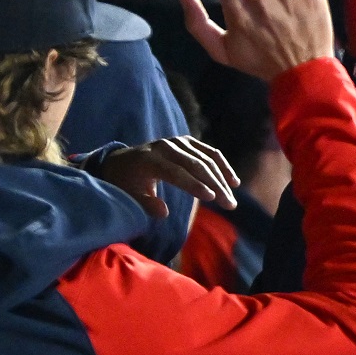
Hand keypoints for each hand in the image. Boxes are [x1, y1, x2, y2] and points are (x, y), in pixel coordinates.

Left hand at [95, 136, 239, 217]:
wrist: (121, 162)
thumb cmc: (125, 184)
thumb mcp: (128, 196)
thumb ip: (145, 204)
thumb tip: (164, 212)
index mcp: (149, 159)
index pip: (176, 172)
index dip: (194, 185)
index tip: (212, 198)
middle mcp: (165, 146)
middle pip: (195, 165)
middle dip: (215, 185)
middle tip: (229, 205)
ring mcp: (177, 141)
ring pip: (205, 159)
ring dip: (222, 179)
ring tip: (231, 198)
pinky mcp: (186, 142)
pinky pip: (209, 152)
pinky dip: (222, 166)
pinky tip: (233, 181)